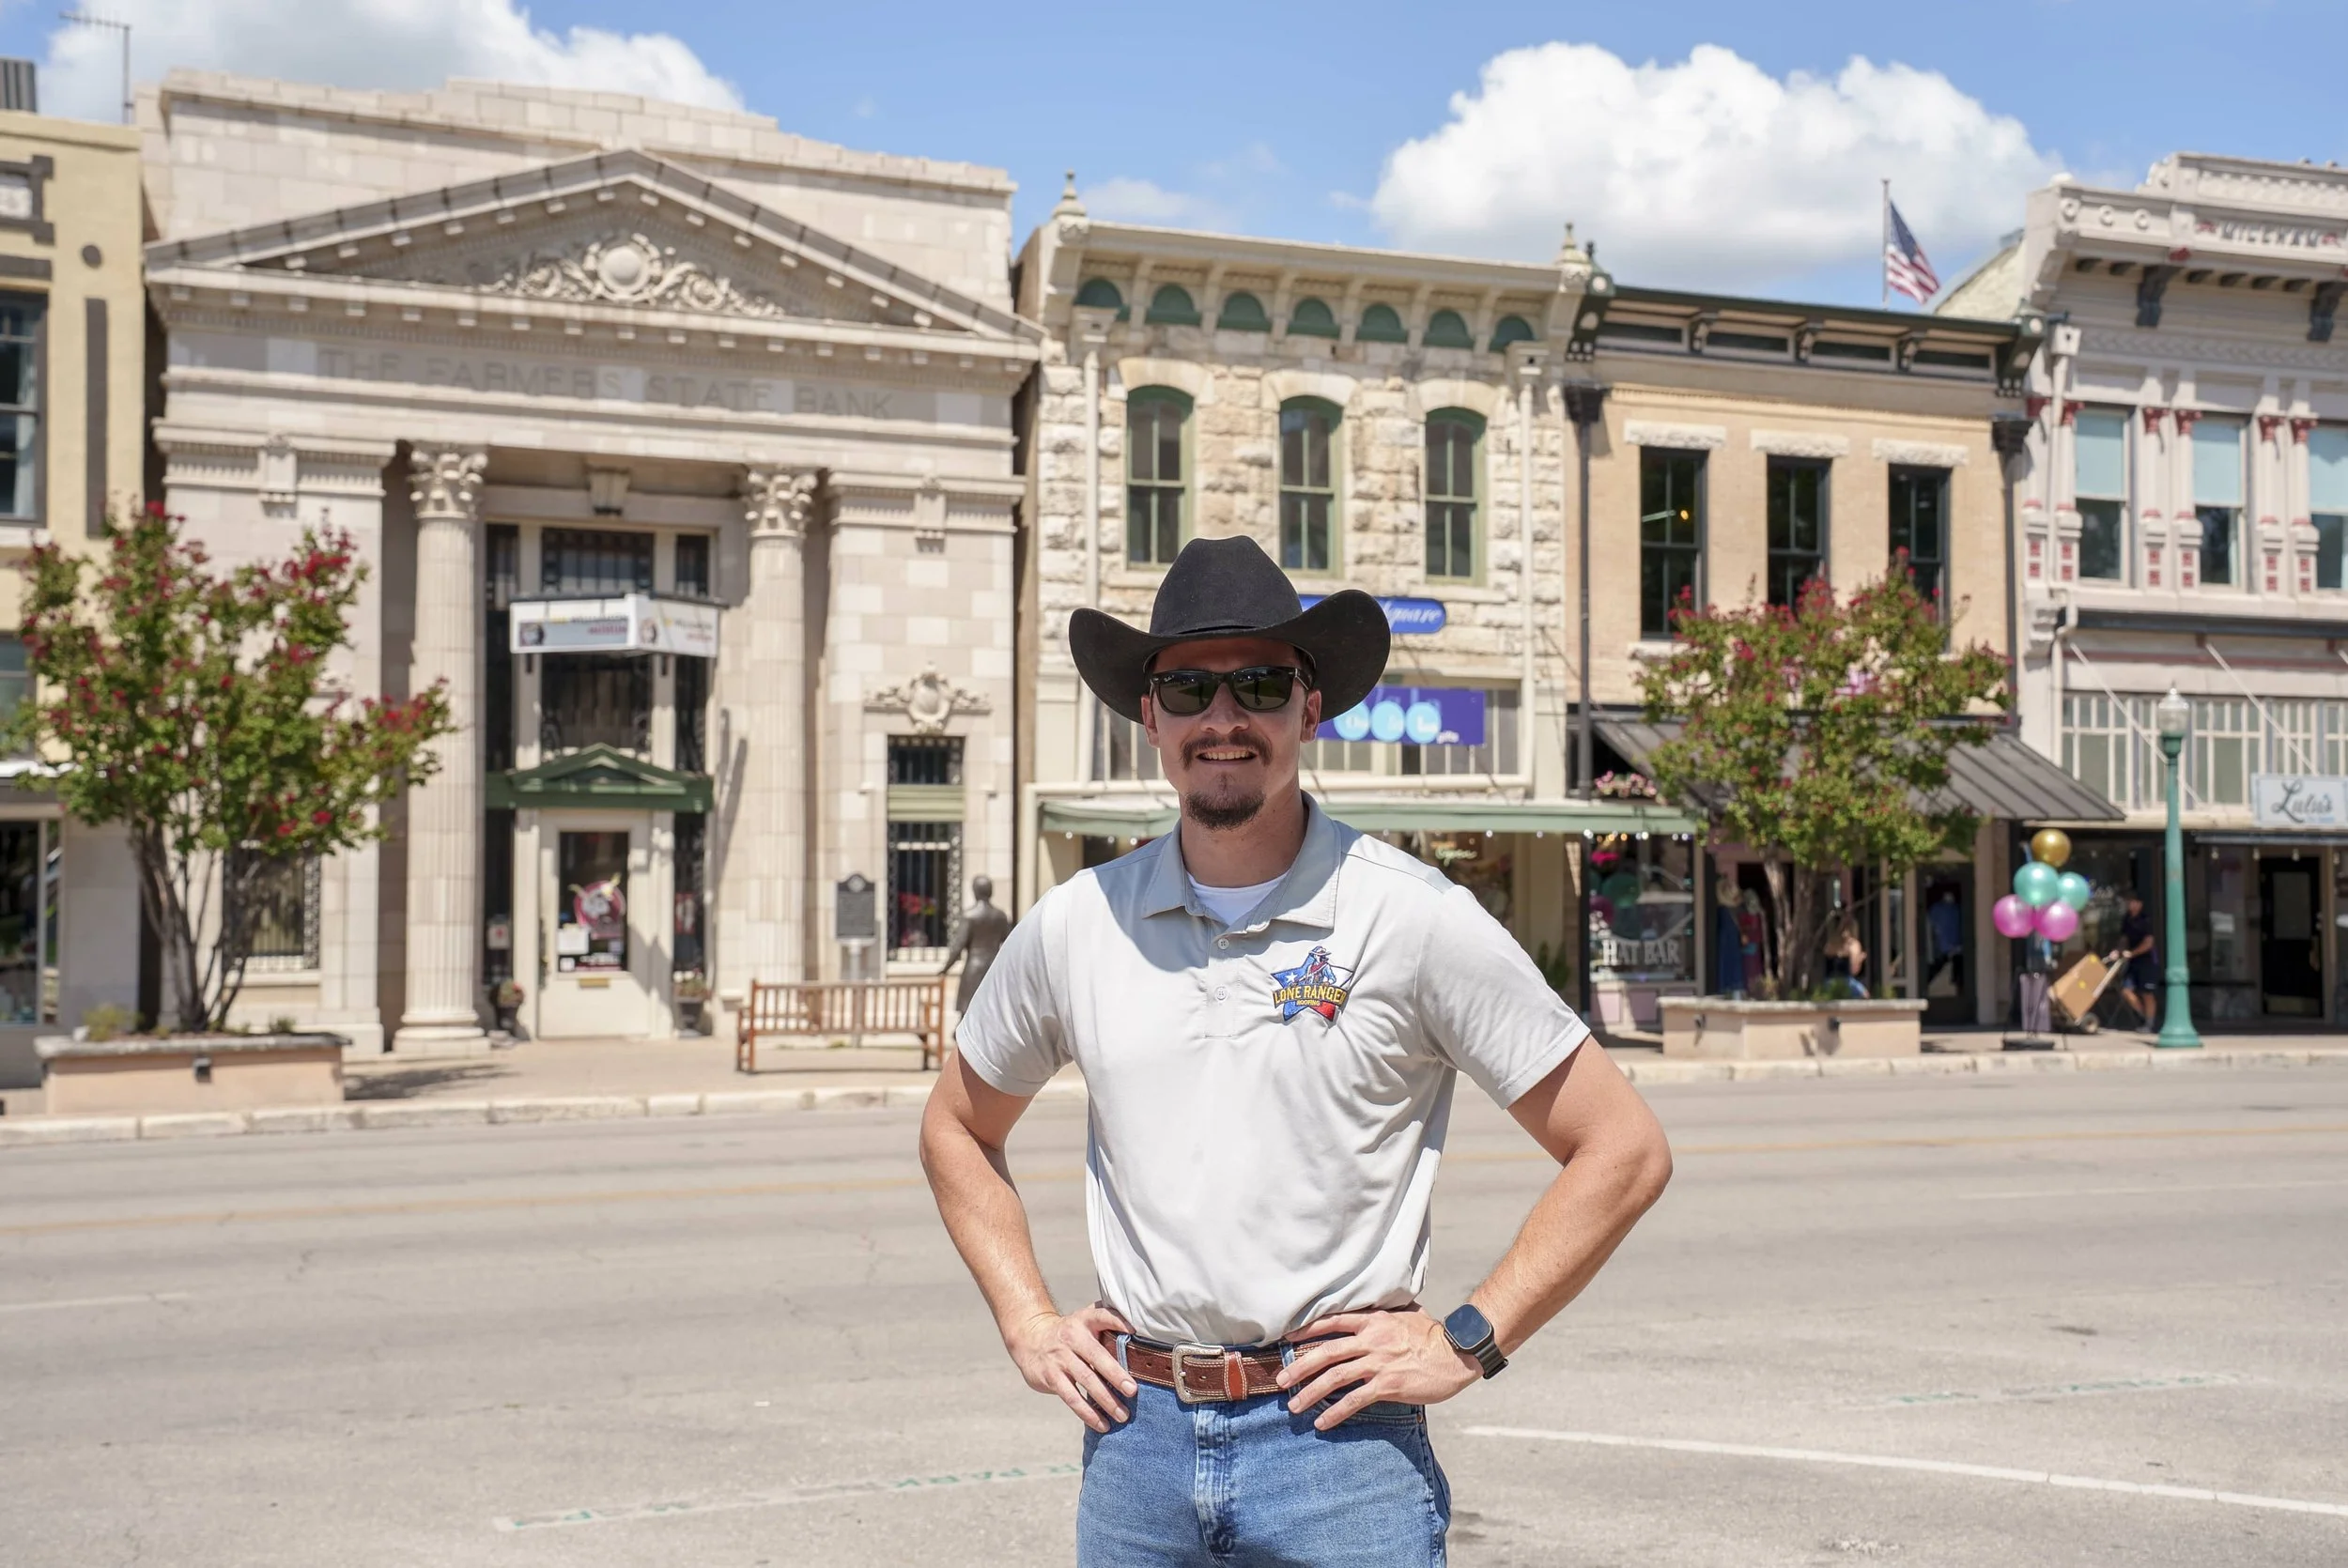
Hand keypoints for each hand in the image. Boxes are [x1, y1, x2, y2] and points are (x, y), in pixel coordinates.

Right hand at [1006, 1303, 1136, 1433]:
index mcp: (1084, 1320)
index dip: (1117, 1321)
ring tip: (1122, 1415)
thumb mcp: (1084, 1320)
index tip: (1134, 1331)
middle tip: (1133, 1391)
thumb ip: (1107, 1322)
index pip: (1102, 1315)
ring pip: (1085, 1379)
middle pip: (1096, 1356)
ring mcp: (1060, 1358)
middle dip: (1116, 1374)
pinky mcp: (1051, 1377)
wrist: (1030, 1338)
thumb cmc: (1069, 1332)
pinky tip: (1102, 1423)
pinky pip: (1071, 1397)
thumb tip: (1139, 1334)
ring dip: (1105, 1399)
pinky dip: (1087, 1412)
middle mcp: (1071, 1337)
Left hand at [1277, 1308, 1481, 1430]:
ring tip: (1295, 1406)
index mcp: (1373, 1320)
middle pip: (1325, 1352)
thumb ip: (1385, 1315)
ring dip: (1310, 1393)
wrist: (1456, 1353)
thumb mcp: (1407, 1315)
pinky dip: (1335, 1412)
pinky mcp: (1387, 1385)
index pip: (1332, 1322)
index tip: (1287, 1340)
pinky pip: (1354, 1400)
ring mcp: (1378, 1363)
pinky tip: (1322, 1422)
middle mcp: (1371, 1340)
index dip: (1306, 1331)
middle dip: (1299, 1367)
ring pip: (1334, 1377)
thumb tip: (1375, 1310)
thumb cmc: (1433, 1335)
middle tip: (1280, 1380)